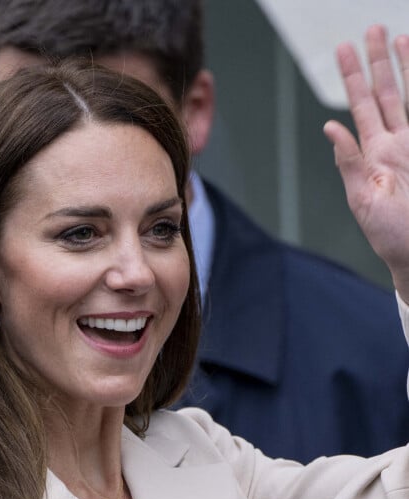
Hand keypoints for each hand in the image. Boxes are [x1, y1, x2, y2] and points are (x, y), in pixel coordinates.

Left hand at [324, 25, 408, 301]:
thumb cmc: (391, 235)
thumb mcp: (364, 200)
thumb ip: (349, 162)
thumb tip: (330, 127)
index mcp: (373, 155)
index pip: (361, 107)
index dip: (353, 78)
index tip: (345, 50)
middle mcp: (397, 144)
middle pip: (387, 93)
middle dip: (378, 62)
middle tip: (371, 30)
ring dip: (406, 67)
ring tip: (401, 36)